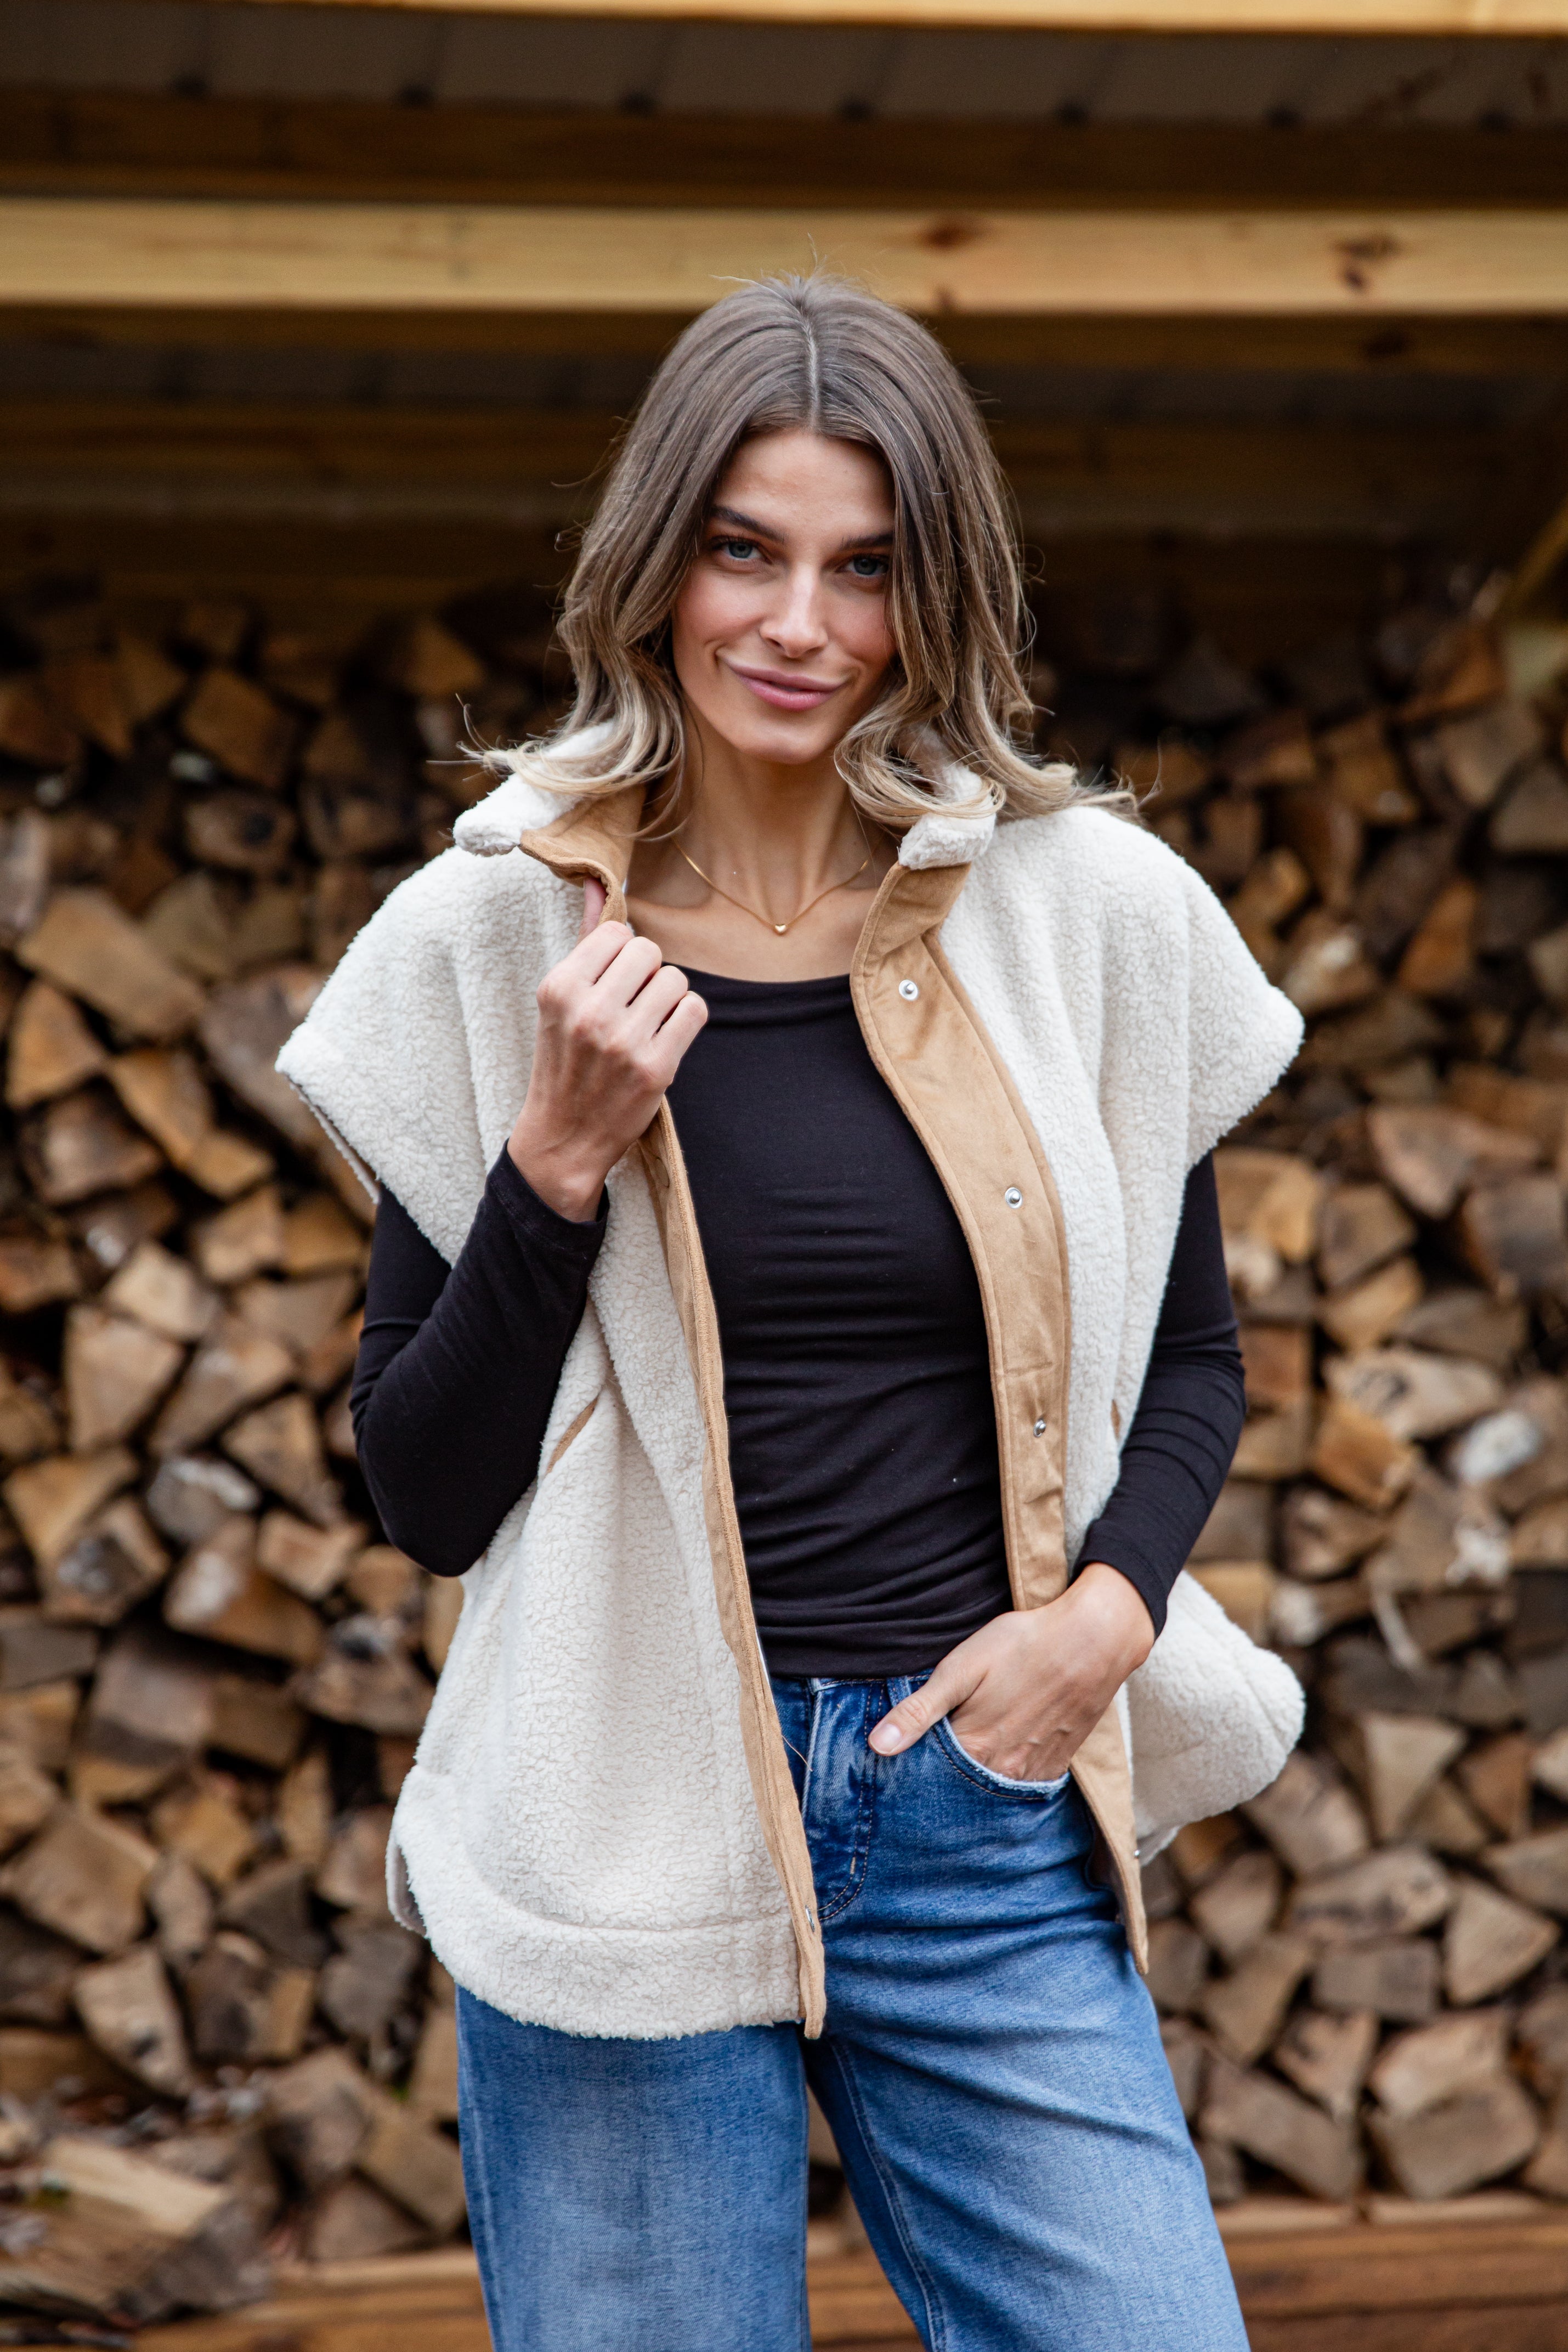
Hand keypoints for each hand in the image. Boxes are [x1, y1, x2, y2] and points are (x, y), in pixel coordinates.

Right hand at [508, 878, 707, 1220]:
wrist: (563, 1138)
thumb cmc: (564, 1061)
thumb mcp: (560, 1000)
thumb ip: (585, 940)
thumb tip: (599, 882)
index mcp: (559, 987)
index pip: (618, 932)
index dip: (623, 954)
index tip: (614, 981)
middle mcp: (589, 1010)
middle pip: (650, 951)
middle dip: (647, 973)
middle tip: (633, 1004)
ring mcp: (624, 1041)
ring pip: (675, 979)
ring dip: (669, 997)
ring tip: (648, 1022)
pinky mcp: (656, 1067)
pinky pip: (695, 1009)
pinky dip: (686, 1019)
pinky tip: (666, 1036)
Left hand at [866, 1563, 1154, 1780]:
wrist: (1094, 1640)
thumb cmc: (1023, 1645)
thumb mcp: (962, 1668)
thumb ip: (918, 1711)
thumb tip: (876, 1746)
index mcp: (974, 1747)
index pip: (929, 1779)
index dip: (911, 1773)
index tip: (897, 1770)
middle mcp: (1004, 1771)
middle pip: (961, 1792)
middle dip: (942, 1787)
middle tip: (924, 1778)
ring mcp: (1035, 1771)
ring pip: (993, 1794)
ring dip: (975, 1788)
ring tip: (960, 1772)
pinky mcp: (1058, 1764)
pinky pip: (1026, 1789)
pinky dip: (1007, 1784)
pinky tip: (998, 1767)